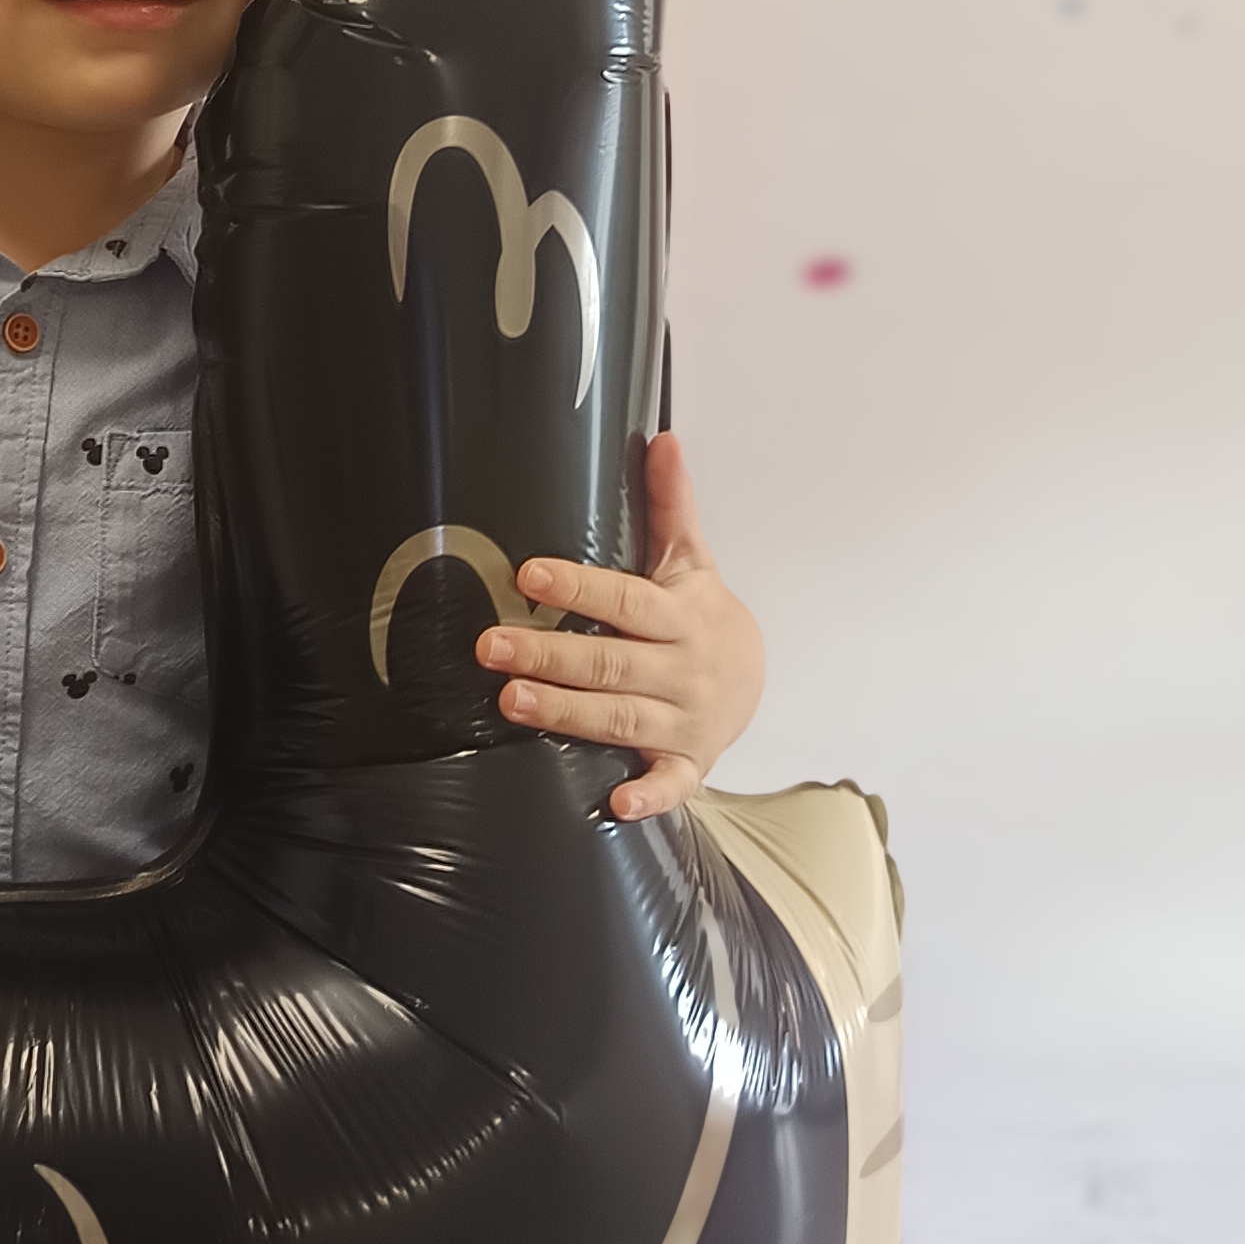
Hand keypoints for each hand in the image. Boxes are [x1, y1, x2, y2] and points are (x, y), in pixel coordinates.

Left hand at [473, 434, 763, 824]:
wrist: (754, 682)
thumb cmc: (702, 618)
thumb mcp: (689, 561)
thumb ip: (670, 504)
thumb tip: (662, 439)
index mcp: (679, 615)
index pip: (623, 599)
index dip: (577, 586)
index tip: (528, 574)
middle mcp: (680, 668)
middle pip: (609, 661)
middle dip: (548, 654)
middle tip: (490, 645)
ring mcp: (684, 720)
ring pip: (620, 717)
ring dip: (566, 713)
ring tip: (510, 701)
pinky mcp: (686, 764)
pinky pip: (669, 784)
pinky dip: (647, 796)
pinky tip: (614, 804)